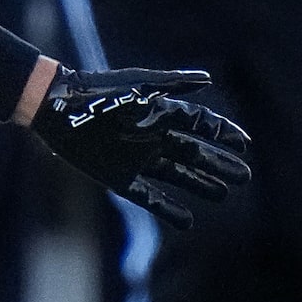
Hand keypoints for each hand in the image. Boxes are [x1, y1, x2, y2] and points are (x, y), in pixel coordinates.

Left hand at [31, 66, 249, 228]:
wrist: (56, 106)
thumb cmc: (98, 92)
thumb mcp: (139, 84)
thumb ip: (173, 84)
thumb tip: (209, 80)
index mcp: (159, 113)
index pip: (200, 125)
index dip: (222, 134)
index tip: (244, 145)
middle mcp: (151, 137)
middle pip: (193, 154)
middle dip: (219, 164)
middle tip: (244, 176)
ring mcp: (136, 158)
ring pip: (177, 176)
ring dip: (200, 185)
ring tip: (223, 194)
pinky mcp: (118, 178)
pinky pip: (149, 197)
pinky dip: (168, 208)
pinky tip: (188, 220)